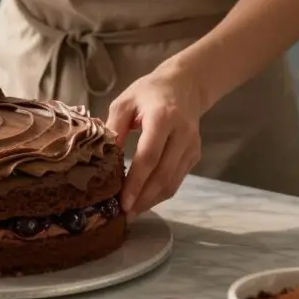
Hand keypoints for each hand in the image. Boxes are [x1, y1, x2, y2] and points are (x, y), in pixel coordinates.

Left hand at [106, 64, 205, 216]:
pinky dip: (161, 192)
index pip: (149, 157)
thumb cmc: (149, 92)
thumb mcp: (125, 102)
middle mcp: (182, 134)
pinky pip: (178, 179)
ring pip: (173, 182)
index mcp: (163, 118)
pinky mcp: (195, 154)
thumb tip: (103, 158)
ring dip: (153, 200)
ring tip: (132, 211)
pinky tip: (145, 198)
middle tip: (124, 213)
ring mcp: (191, 146)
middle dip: (144, 198)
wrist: (185, 84)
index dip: (136, 182)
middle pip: (163, 175)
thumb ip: (114, 128)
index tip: (122, 201)